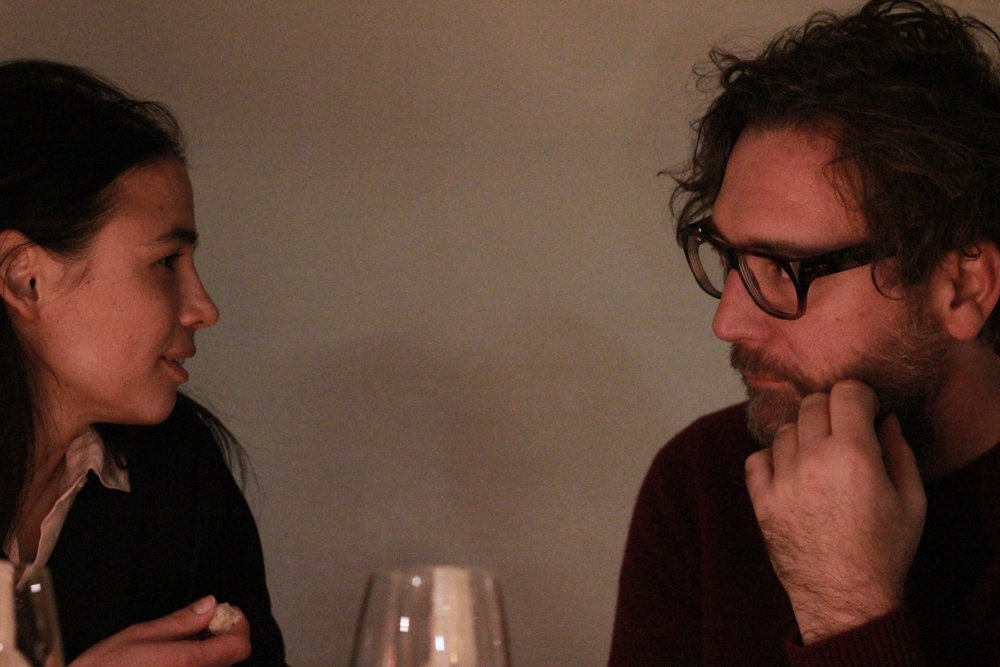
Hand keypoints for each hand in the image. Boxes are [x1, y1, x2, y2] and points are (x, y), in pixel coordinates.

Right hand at [69, 595, 250, 666]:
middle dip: (220, 637)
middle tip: (203, 623)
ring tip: (184, 640)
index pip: (239, 647)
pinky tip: (172, 659)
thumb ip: (180, 622)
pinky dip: (193, 664)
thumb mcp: (138, 635)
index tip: (226, 614)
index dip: (238, 626)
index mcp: (188, 662)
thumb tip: (210, 605)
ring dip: (208, 652)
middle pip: (229, 658)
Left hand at [744, 380, 926, 642]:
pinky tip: (791, 474)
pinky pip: (756, 459)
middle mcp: (813, 460)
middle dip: (830, 411)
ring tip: (819, 460)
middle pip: (811, 404)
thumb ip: (899, 451)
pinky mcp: (760, 500)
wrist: (845, 597)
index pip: (845, 392)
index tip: (865, 410)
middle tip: (843, 433)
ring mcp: (782, 480)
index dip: (858, 396)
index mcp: (854, 455)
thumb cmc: (885, 550)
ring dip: (802, 436)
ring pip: (784, 430)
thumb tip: (885, 418)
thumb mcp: (912, 501)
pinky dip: (771, 460)